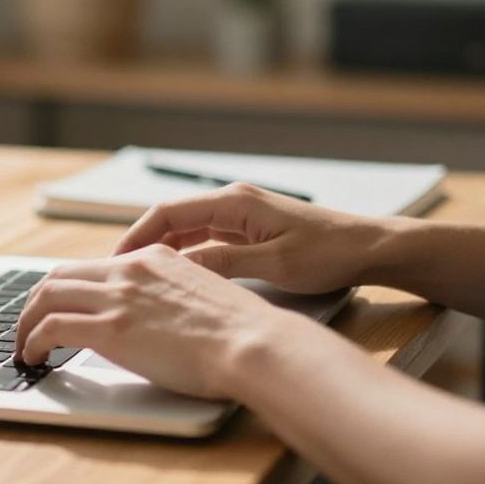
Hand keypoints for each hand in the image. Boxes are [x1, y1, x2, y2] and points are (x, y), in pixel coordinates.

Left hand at [14, 244, 302, 398]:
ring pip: (46, 297)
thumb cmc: (240, 332)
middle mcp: (130, 270)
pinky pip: (51, 327)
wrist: (252, 344)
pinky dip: (33, 341)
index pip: (92, 266)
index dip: (66, 288)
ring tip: (24, 346)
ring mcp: (118, 297)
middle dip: (36, 302)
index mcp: (154, 257)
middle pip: (59, 275)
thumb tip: (153, 319)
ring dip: (26, 323)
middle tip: (29, 326)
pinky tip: (34, 356)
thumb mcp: (201, 295)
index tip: (59, 308)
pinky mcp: (110, 329)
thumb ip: (170, 297)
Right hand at [115, 182, 410, 294]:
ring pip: (188, 232)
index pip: (168, 212)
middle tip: (117, 276)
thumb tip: (177, 269)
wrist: (370, 249)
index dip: (136, 236)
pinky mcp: (252, 231)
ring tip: (139, 281)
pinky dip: (187, 257)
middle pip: (173, 220)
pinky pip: (207, 240)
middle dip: (142, 245)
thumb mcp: (273, 264)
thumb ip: (223, 263)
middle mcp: (234, 202)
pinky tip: (178, 280)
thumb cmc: (330, 253)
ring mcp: (243, 216)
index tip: (114, 262)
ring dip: (163, 252)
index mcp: (235, 202)